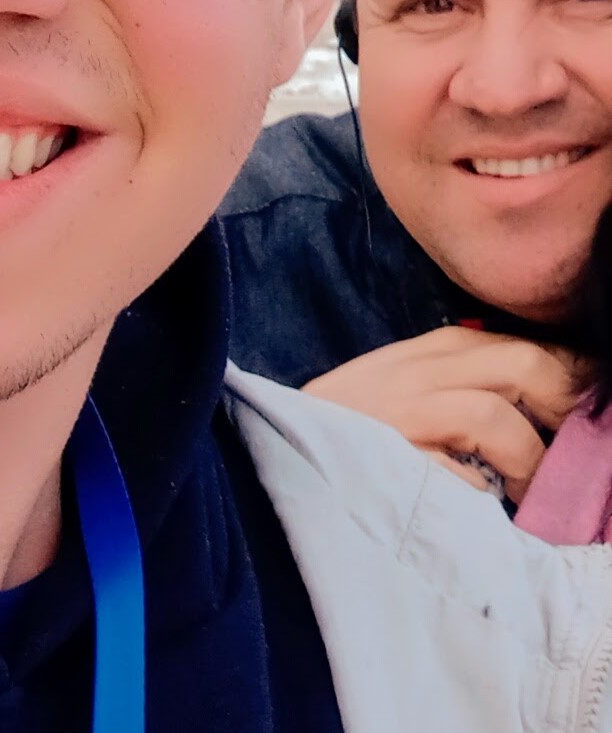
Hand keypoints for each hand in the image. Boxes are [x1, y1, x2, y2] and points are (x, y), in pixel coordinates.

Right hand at [301, 326, 591, 502]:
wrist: (272, 454)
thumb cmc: (353, 431)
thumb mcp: (412, 390)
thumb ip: (466, 382)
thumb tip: (548, 398)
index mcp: (430, 349)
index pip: (524, 343)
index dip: (572, 373)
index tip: (591, 409)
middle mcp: (416, 369)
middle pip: (523, 363)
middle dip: (567, 406)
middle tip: (581, 452)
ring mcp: (397, 411)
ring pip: (494, 413)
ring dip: (531, 461)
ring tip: (531, 495)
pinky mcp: (385, 457)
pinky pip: (458, 473)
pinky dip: (480, 493)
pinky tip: (478, 509)